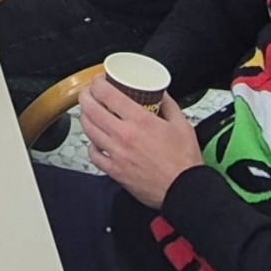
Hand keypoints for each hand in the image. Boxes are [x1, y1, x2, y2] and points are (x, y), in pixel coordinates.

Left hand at [78, 78, 202, 209]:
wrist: (184, 190)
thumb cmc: (184, 161)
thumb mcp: (182, 124)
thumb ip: (169, 105)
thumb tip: (160, 93)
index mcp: (140, 121)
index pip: (107, 94)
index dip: (98, 83)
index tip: (99, 80)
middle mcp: (124, 135)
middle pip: (91, 109)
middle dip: (86, 96)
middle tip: (89, 93)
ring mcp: (116, 154)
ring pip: (88, 130)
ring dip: (86, 117)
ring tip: (90, 112)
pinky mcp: (114, 171)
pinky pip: (94, 154)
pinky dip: (92, 145)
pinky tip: (97, 141)